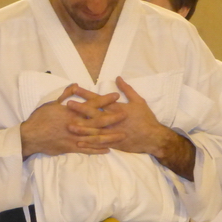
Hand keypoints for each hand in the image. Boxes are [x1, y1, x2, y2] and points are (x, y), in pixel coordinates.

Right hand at [21, 84, 123, 158]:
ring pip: (95, 137)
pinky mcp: (71, 147)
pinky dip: (97, 150)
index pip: (91, 104)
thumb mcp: (51, 103)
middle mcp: (75, 124)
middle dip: (113, 117)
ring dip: (110, 136)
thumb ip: (65, 95)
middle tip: (126, 115)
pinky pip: (87, 149)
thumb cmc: (39, 118)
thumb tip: (75, 85)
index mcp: (71, 112)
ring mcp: (74, 137)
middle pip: (98, 121)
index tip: (116, 96)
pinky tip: (108, 150)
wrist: (31, 136)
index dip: (104, 100)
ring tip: (123, 135)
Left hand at [71, 77, 195, 178]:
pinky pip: (99, 143)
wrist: (154, 138)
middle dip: (80, 109)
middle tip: (67, 105)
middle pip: (94, 114)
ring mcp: (112, 132)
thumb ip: (127, 89)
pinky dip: (89, 143)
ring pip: (94, 130)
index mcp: (117, 109)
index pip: (99, 99)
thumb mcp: (139, 101)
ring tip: (69, 125)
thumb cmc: (146, 118)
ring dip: (81, 127)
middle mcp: (113, 120)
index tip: (75, 89)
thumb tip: (118, 77)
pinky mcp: (113, 143)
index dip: (86, 94)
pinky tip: (79, 143)